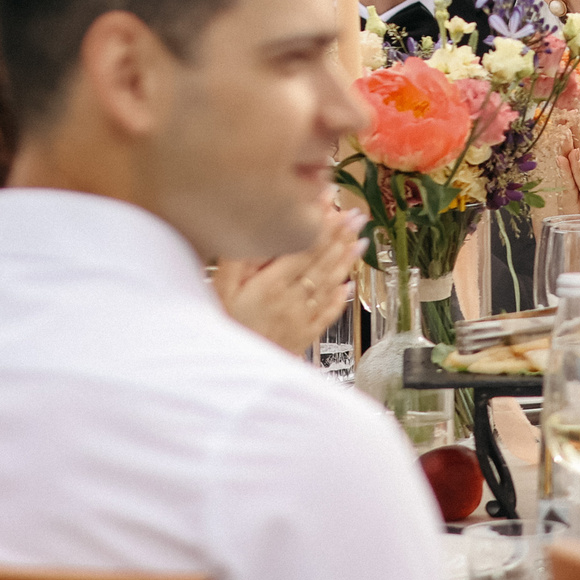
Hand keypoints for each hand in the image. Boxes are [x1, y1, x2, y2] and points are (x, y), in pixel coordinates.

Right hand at [213, 205, 363, 353]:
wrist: (228, 376)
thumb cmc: (220, 330)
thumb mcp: (218, 291)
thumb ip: (236, 261)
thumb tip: (254, 233)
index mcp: (271, 285)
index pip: (303, 246)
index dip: (320, 223)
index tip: (331, 203)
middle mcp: (291, 300)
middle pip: (322, 261)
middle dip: (341, 235)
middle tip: (356, 215)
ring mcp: (301, 318)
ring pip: (329, 284)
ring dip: (347, 260)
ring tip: (361, 240)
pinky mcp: (303, 336)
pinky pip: (326, 314)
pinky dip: (339, 299)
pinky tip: (348, 285)